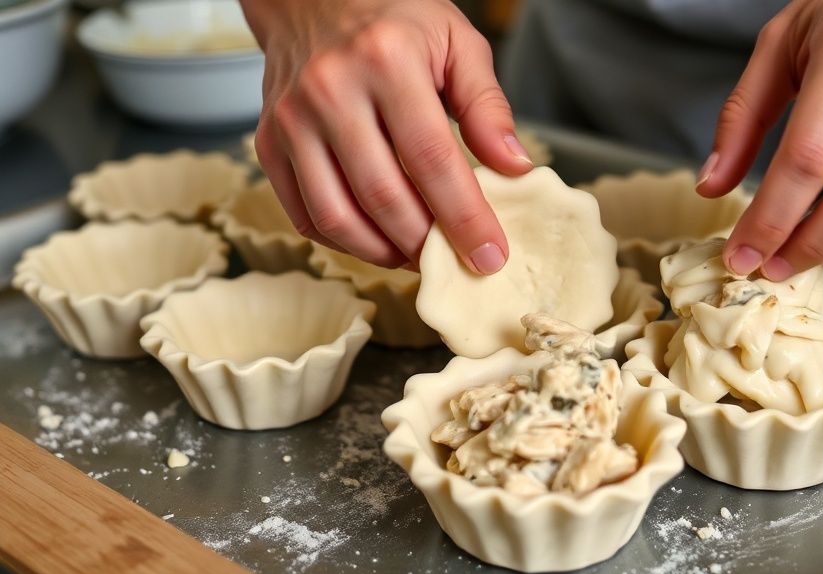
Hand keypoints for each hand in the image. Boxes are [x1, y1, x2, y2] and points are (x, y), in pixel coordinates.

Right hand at [239, 0, 532, 272]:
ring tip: (417, 254)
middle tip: (457, 261)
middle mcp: (330, 90)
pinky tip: (377, 239)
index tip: (490, 254)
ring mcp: (292, 120)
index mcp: (386, 60)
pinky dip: (344, 240)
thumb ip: (488, 105)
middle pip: (384, 196)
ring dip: (384, 251)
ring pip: (338, 215)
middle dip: (426, 244)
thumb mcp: (457, 42)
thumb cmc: (393, 20)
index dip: (464, 216)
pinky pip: (305, 213)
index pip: (432, 159)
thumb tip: (515, 167)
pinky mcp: (269, 143)